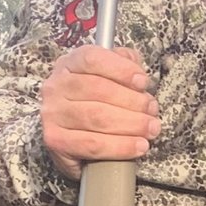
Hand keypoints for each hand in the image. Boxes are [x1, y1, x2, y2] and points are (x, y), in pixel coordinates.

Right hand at [40, 47, 160, 178]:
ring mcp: (52, 114)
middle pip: (98, 89)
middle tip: (152, 111)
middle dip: (133, 101)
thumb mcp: (108, 78)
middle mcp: (56, 86)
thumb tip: (137, 67)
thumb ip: (123, 65)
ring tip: (151, 129)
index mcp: (69, 64)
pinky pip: (93, 144)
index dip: (121, 69)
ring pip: (97, 117)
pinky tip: (138, 147)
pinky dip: (120, 147)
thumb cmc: (94, 105)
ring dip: (131, 124)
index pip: (92, 59)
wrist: (69, 141)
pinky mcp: (56, 141)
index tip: (143, 82)